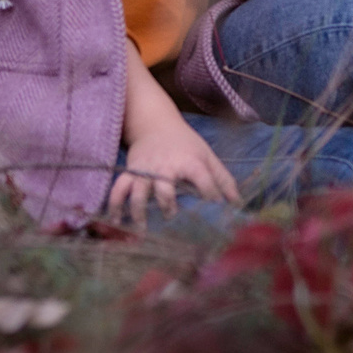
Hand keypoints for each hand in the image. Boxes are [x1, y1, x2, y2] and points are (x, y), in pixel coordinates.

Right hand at [111, 61, 239, 223]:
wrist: (157, 124)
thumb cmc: (186, 144)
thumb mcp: (207, 156)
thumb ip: (223, 179)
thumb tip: (238, 203)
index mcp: (190, 161)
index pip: (202, 179)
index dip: (210, 193)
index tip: (213, 207)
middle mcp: (166, 166)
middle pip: (164, 188)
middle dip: (167, 204)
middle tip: (171, 217)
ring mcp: (146, 169)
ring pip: (138, 191)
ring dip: (138, 211)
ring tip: (142, 228)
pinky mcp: (130, 171)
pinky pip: (119, 188)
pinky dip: (115, 204)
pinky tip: (114, 221)